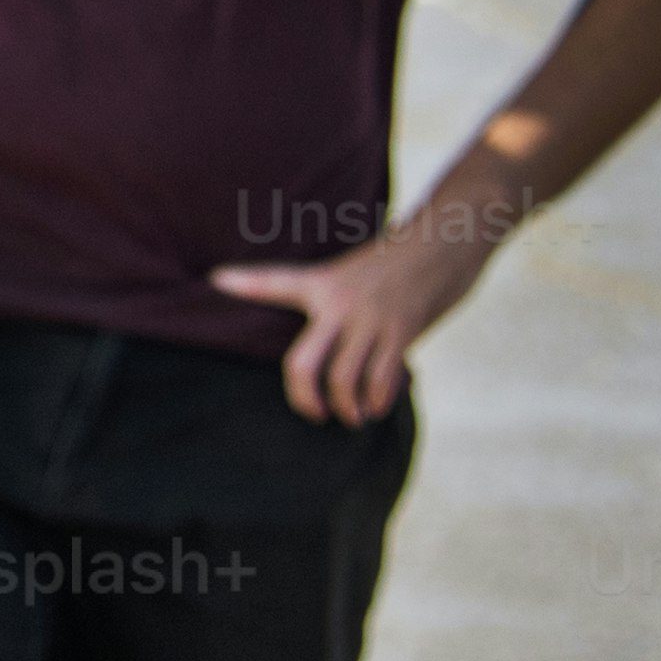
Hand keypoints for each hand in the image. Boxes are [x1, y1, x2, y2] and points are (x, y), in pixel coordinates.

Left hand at [206, 215, 480, 422]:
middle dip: (304, 398)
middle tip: (313, 413)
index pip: (274, 280)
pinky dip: (378, 400)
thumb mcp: (353, 275)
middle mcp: (340, 303)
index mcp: (322, 283)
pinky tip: (377, 405)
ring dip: (347, 408)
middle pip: (303, 364)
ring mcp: (371, 318)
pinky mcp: (403, 330)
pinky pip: (383, 378)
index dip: (244, 282)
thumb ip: (331, 306)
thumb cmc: (395, 265)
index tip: (215, 279)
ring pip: (345, 380)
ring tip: (352, 416)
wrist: (445, 244)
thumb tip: (323, 344)